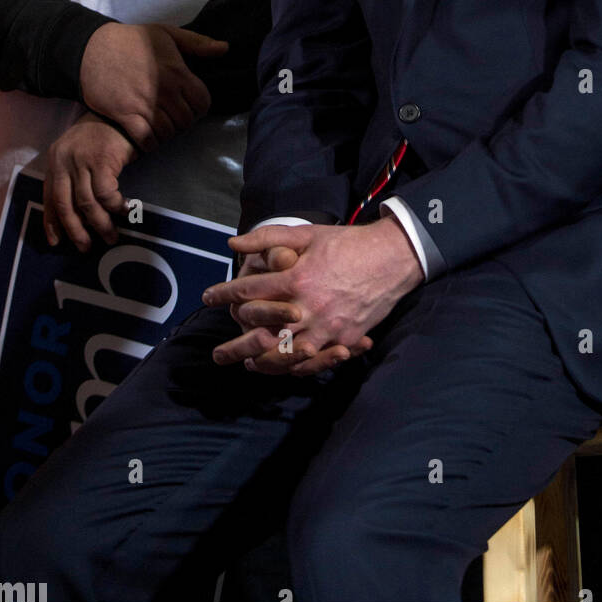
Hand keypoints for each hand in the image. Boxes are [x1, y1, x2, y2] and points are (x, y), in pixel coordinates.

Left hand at [43, 112, 136, 250]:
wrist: (122, 113)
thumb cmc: (104, 136)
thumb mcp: (80, 155)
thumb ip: (74, 177)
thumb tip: (78, 213)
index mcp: (55, 160)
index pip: (49, 197)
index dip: (52, 221)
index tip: (56, 241)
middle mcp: (63, 161)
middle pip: (66, 204)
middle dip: (76, 230)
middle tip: (86, 247)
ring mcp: (81, 160)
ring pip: (87, 203)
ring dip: (100, 224)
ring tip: (111, 236)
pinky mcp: (101, 160)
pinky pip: (107, 194)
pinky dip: (116, 207)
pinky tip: (126, 211)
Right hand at [79, 22, 227, 149]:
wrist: (92, 47)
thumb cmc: (131, 40)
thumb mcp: (167, 34)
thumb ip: (197, 43)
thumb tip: (224, 48)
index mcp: (178, 72)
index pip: (203, 103)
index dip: (198, 108)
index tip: (189, 106)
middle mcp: (165, 91)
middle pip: (186, 121)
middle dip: (182, 122)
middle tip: (172, 118)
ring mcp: (145, 104)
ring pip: (168, 133)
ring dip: (166, 134)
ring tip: (160, 126)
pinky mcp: (125, 115)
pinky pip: (147, 139)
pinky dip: (150, 143)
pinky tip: (147, 136)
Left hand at [203, 218, 423, 376]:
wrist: (392, 257)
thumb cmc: (347, 243)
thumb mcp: (307, 233)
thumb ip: (268, 238)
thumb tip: (233, 244)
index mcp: (295, 278)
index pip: (248, 291)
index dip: (224, 295)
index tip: (208, 298)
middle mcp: (307, 306)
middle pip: (261, 333)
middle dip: (234, 346)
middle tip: (217, 354)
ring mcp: (327, 326)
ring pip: (285, 354)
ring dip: (262, 362)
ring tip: (245, 364)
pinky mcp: (344, 338)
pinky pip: (314, 361)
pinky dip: (294, 368)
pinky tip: (281, 367)